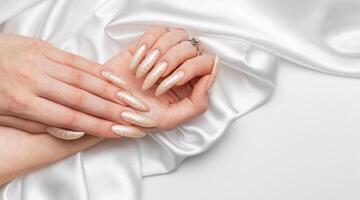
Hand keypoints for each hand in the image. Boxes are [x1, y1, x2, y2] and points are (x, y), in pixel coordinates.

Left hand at [0, 34, 148, 137]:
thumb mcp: (2, 115)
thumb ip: (37, 124)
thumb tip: (72, 129)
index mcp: (22, 102)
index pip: (70, 118)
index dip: (98, 125)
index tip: (120, 131)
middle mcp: (34, 80)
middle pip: (83, 98)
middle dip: (114, 109)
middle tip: (137, 117)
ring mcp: (40, 60)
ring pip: (84, 78)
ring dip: (112, 90)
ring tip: (133, 99)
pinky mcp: (42, 46)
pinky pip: (76, 59)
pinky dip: (97, 69)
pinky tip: (114, 77)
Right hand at [103, 26, 217, 135]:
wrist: (109, 108)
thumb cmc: (139, 116)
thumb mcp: (171, 119)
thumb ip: (198, 103)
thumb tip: (211, 75)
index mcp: (191, 84)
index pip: (207, 63)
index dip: (192, 68)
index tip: (176, 80)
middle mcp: (181, 66)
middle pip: (191, 47)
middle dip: (172, 62)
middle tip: (154, 81)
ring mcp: (165, 53)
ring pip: (176, 35)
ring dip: (158, 54)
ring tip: (143, 74)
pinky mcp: (148, 44)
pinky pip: (156, 31)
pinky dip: (147, 46)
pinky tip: (137, 64)